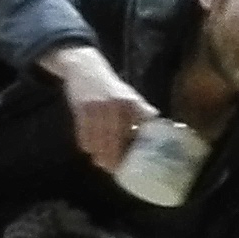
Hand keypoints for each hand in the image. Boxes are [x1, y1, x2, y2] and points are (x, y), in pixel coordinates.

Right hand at [44, 46, 157, 172]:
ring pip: (98, 136)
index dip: (132, 147)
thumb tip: (157, 121)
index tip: (132, 161)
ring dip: (98, 152)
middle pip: (115, 137)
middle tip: (113, 169)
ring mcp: (97, 106)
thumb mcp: (127, 93)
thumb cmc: (109, 85)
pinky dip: (85, 142)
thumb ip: (140, 108)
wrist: (84, 67)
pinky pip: (83, 130)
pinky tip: (87, 150)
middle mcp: (115, 104)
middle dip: (113, 155)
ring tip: (100, 163)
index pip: (133, 129)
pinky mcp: (81, 107)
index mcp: (130, 102)